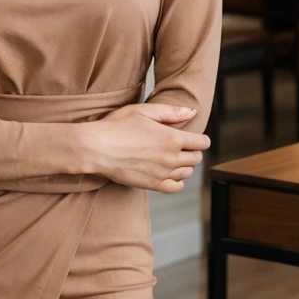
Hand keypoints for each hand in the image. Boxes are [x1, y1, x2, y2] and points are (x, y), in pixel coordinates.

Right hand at [79, 102, 210, 192]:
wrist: (96, 148)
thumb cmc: (117, 126)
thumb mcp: (143, 111)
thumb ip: (171, 112)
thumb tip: (193, 112)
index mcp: (172, 138)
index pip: (202, 142)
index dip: (199, 139)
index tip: (191, 137)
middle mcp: (171, 158)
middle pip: (196, 158)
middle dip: (191, 151)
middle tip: (178, 145)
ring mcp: (163, 173)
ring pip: (188, 172)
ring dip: (183, 165)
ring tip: (169, 157)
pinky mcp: (153, 185)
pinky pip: (176, 187)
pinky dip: (176, 180)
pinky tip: (166, 172)